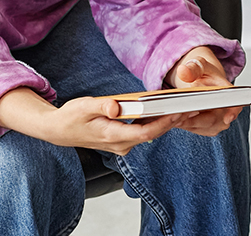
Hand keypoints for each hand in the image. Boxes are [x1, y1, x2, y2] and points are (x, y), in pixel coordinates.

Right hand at [0, 88, 182, 156]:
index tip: (179, 112)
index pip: (145, 132)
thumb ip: (101, 105)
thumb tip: (116, 105)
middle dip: (171, 120)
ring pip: (149, 133)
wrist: (59, 131)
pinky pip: (143, 132)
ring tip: (184, 106)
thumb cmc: (72, 117)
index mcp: (112, 136)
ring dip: (166, 121)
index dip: (163, 123)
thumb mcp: (83, 106)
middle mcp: (120, 144)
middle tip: (191, 106)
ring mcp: (122, 145)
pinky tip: (166, 110)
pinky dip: (155, 122)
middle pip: (152, 133)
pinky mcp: (123, 141)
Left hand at [164, 46, 242, 136]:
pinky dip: (184, 124)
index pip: (235, 103)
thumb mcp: (199, 65)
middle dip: (193, 119)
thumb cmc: (204, 74)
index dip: (233, 111)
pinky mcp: (208, 128)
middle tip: (175, 113)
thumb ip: (193, 68)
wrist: (203, 82)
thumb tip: (183, 71)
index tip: (228, 118)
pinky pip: (195, 129)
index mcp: (228, 92)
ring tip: (173, 113)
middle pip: (213, 120)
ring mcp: (219, 121)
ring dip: (186, 122)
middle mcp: (227, 109)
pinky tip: (175, 116)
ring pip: (202, 127)